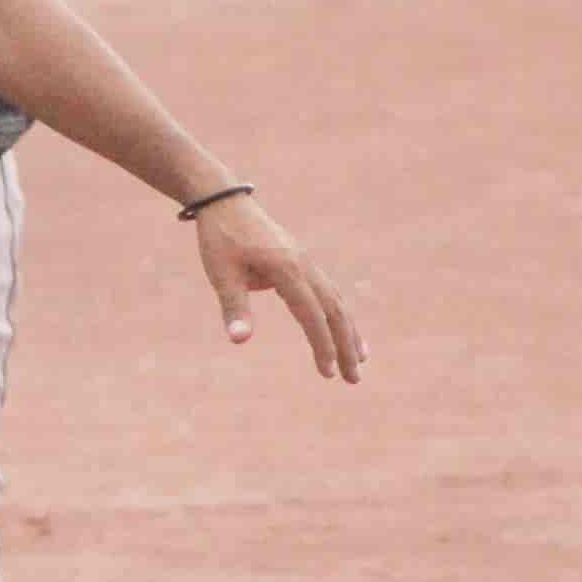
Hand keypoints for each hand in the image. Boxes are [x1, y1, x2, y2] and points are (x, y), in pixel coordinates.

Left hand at [193, 194, 364, 381]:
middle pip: (334, 311)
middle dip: (345, 346)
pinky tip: (344, 331)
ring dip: (348, 332)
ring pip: (336, 302)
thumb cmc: (220, 240)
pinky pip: (328, 292)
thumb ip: (234, 308)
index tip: (328, 373)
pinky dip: (339, 314)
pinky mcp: (302, 262)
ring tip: (361, 362)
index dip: (322, 345)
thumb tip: (240, 340)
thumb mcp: (221, 275)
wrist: (225, 203)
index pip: (311, 315)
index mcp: (286, 269)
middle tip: (354, 379)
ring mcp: (306, 262)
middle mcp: (304, 265)